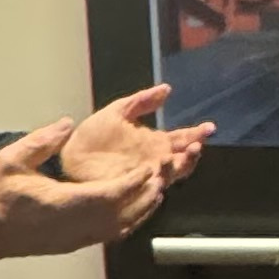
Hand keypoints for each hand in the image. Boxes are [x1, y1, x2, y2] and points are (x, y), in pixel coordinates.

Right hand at [0, 118, 168, 271]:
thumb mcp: (12, 158)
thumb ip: (43, 140)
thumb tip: (67, 125)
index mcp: (64, 204)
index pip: (110, 194)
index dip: (134, 182)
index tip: (149, 168)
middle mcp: (74, 226)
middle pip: (122, 215)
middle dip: (144, 197)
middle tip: (162, 179)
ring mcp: (73, 238)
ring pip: (117, 229)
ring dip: (138, 212)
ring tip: (154, 194)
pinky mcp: (70, 244)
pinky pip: (106, 236)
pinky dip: (124, 224)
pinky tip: (131, 213)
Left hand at [58, 82, 212, 201]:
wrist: (70, 154)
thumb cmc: (92, 135)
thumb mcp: (118, 111)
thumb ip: (142, 102)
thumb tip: (167, 89)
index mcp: (154, 143)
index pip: (182, 139)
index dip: (197, 134)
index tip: (208, 127)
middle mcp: (154, 161)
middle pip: (183, 160)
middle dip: (192, 153)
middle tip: (196, 146)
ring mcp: (144, 176)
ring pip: (170, 175)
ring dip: (176, 168)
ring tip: (175, 157)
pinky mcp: (131, 188)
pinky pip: (149, 189)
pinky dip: (157, 183)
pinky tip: (160, 176)